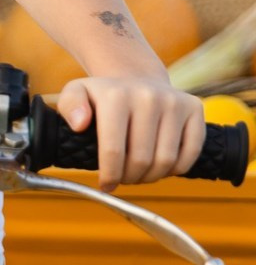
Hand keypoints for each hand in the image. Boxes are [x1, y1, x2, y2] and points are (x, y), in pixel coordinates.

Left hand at [56, 76, 205, 191]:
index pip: (114, 151)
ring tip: (138, 174)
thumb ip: (70, 107)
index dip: (110, 176)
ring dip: (150, 177)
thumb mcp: (76, 95)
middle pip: (141, 160)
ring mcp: (175, 102)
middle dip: (129, 178)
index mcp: (116, 96)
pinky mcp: (195, 108)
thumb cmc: (102, 98)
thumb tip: (80, 124)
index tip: (106, 185)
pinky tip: (160, 167)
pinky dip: (175, 169)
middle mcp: (148, 96)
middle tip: (122, 179)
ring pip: (166, 161)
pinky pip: (190, 153)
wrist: (135, 79)